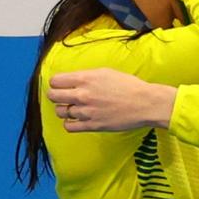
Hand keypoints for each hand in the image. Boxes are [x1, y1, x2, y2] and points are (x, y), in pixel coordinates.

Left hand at [48, 68, 177, 131]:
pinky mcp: (91, 125)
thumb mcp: (106, 72)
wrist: (145, 103)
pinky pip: (69, 127)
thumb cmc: (129, 86)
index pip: (55, 81)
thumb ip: (87, 76)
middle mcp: (82, 95)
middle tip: (63, 96)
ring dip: (64, 109)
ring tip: (73, 108)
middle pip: (53, 96)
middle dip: (56, 95)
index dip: (57, 83)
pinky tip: (77, 119)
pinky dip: (70, 123)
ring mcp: (86, 112)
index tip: (61, 85)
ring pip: (60, 112)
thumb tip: (73, 80)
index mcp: (85, 79)